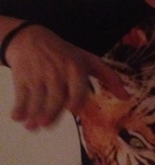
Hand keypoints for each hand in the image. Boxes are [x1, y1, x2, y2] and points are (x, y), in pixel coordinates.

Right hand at [6, 24, 128, 129]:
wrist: (31, 38)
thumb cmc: (66, 54)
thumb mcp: (89, 61)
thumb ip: (109, 78)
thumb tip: (127, 98)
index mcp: (76, 69)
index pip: (76, 85)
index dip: (74, 97)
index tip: (71, 108)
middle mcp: (58, 72)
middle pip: (55, 95)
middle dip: (49, 110)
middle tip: (45, 125)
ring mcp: (39, 74)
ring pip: (37, 96)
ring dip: (33, 113)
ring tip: (31, 126)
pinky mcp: (22, 76)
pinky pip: (21, 94)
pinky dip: (19, 106)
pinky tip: (17, 117)